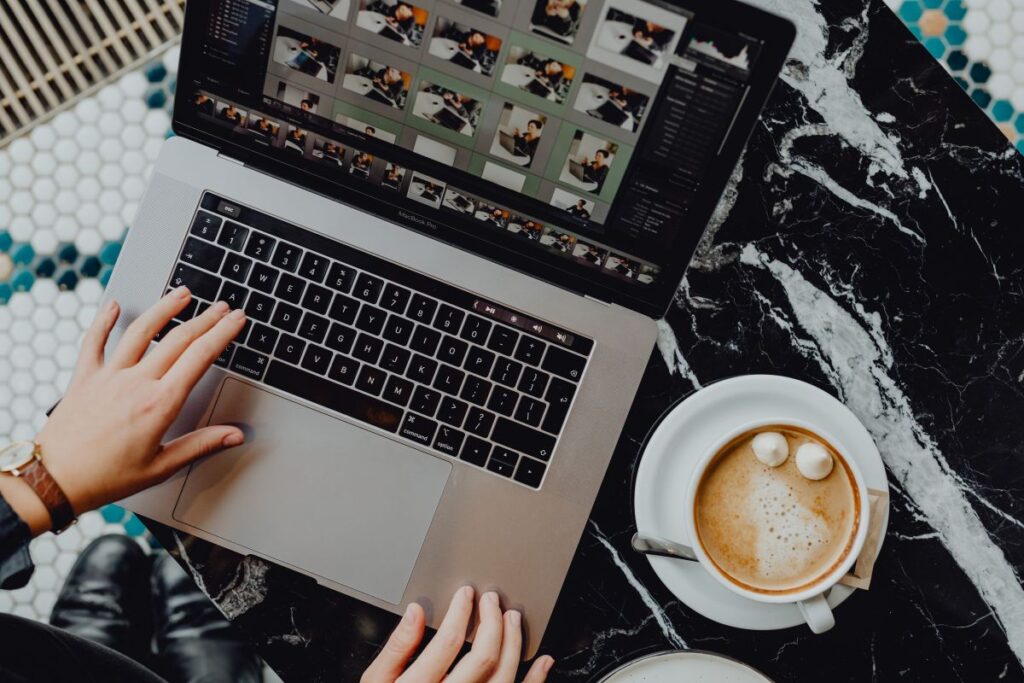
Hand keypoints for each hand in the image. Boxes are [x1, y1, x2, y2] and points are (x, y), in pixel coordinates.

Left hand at [6, 287, 246, 534]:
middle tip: (223, 308)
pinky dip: (103, 321)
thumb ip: (201, 445)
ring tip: (183, 295)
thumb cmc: (105, 478)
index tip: (236, 321)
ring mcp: (109, 376)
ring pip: (141, 331)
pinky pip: (94, 341)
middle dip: (206, 319)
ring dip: (165, 309)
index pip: (200, 357)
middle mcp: (135, 383)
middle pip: (178, 339)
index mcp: (159, 404)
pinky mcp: (84, 378)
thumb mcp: (162, 466)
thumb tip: (234, 435)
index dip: (222, 334)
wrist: (54, 480)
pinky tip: (114, 306)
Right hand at [362, 587, 553, 682]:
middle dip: (492, 621)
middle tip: (492, 600)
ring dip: (514, 643)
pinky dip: (535, 679)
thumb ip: (397, 647)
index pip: (450, 642)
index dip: (462, 611)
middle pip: (483, 656)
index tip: (466, 594)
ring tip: (512, 618)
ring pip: (504, 677)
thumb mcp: (377, 681)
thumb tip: (415, 612)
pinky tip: (543, 661)